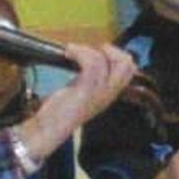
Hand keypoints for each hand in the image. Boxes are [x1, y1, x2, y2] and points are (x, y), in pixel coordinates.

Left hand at [19, 43, 135, 160]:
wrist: (49, 129)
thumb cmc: (60, 111)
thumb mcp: (80, 91)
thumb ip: (89, 77)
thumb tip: (86, 55)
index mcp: (109, 93)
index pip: (129, 69)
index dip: (117, 54)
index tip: (97, 51)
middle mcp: (109, 94)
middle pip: (126, 64)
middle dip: (109, 49)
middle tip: (89, 51)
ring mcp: (99, 93)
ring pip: (104, 61)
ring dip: (86, 49)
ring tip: (71, 51)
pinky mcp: (85, 92)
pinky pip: (90, 64)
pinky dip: (79, 52)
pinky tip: (68, 53)